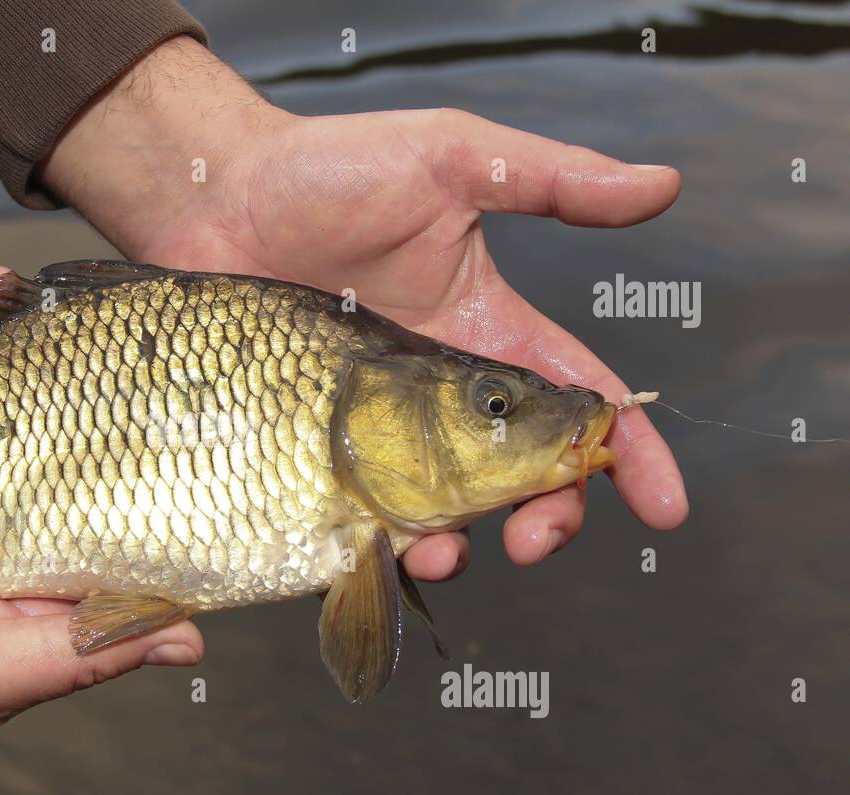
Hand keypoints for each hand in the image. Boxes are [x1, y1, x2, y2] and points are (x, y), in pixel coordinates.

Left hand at [42, 37, 688, 580]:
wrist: (215, 197)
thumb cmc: (327, 171)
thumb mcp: (448, 158)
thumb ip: (548, 178)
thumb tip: (661, 186)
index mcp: (484, 336)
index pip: (576, 402)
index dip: (628, 454)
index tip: (665, 504)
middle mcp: (437, 397)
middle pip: (520, 478)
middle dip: (549, 518)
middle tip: (538, 537)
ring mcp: (371, 432)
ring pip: (439, 513)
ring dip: (461, 543)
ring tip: (444, 548)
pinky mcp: (307, 451)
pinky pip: (348, 517)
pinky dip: (372, 551)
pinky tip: (372, 550)